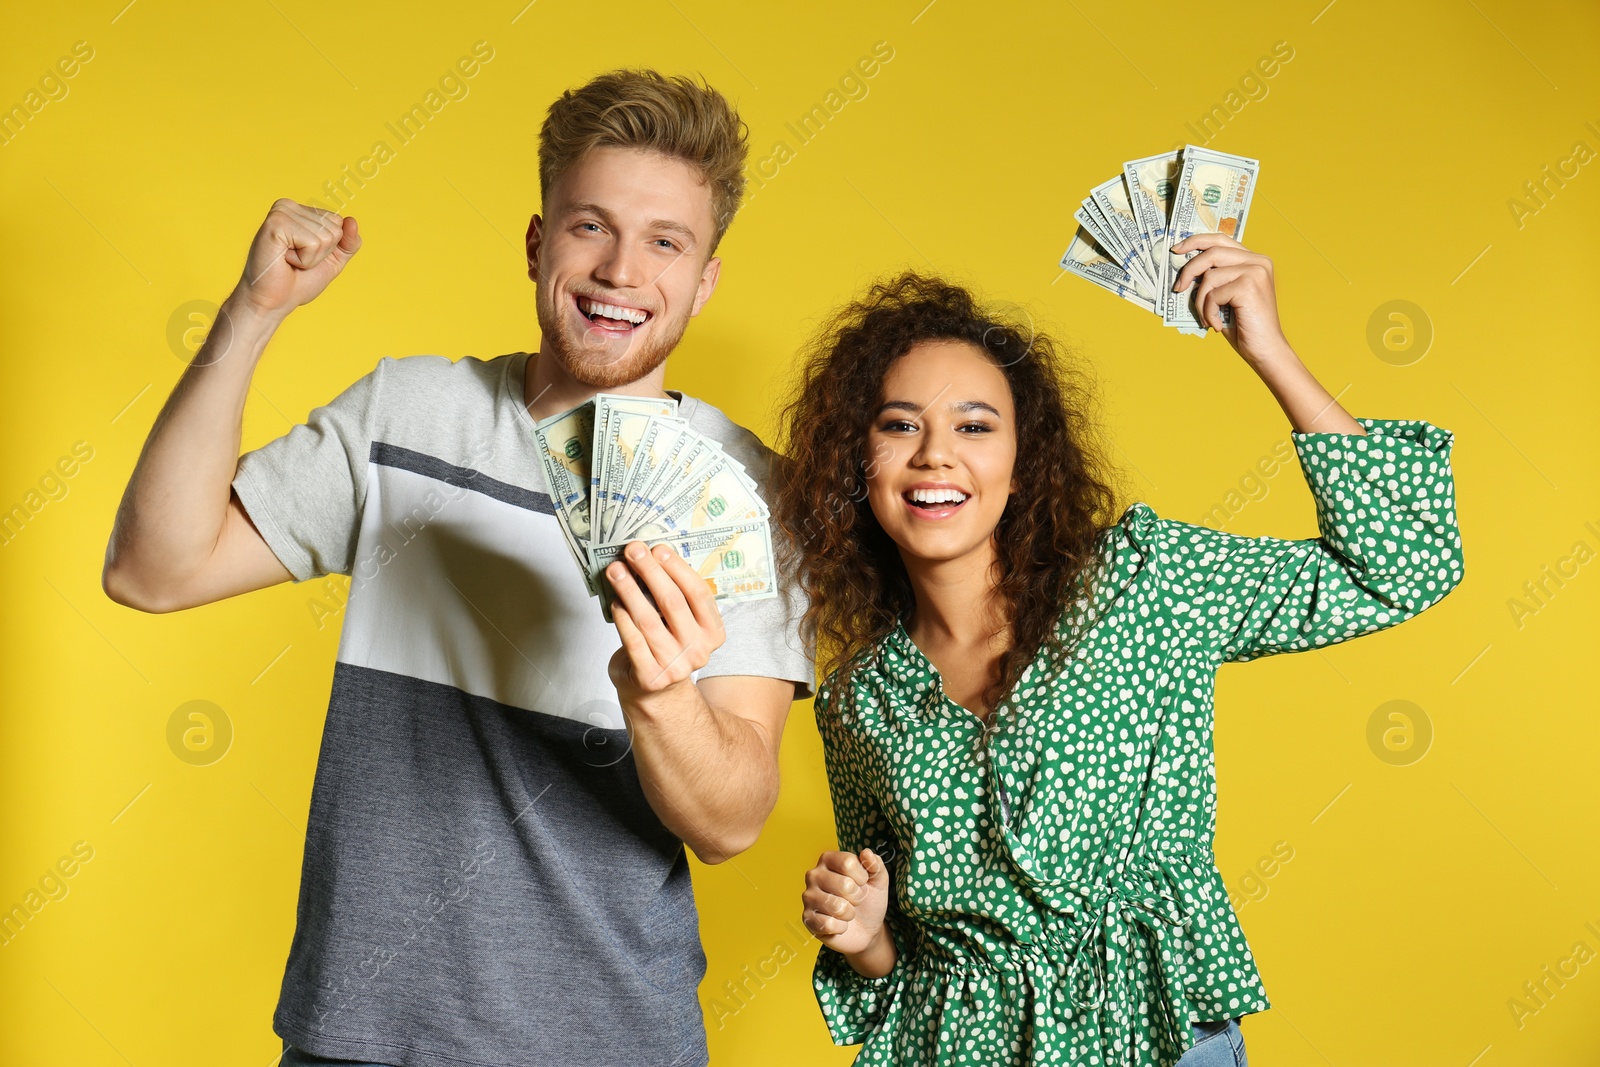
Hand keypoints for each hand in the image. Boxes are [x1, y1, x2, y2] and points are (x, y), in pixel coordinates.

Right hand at [233, 199, 361, 319]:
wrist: (273, 301)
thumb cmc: (298, 281)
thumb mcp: (333, 260)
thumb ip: (348, 242)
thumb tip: (352, 221)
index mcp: (299, 210)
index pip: (338, 222)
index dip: (330, 248)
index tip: (305, 255)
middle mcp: (288, 206)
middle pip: (334, 227)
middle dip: (321, 253)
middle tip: (296, 260)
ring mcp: (280, 212)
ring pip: (325, 236)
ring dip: (311, 258)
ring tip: (289, 260)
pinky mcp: (276, 224)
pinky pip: (312, 243)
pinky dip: (304, 260)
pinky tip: (284, 259)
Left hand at [606, 541, 726, 704]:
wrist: (656, 693)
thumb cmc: (667, 648)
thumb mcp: (682, 624)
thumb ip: (675, 597)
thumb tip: (650, 558)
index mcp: (713, 632)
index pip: (698, 593)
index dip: (677, 568)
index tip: (658, 549)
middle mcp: (698, 650)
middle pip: (673, 602)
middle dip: (650, 571)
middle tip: (632, 551)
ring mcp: (675, 666)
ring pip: (649, 619)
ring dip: (629, 589)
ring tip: (616, 570)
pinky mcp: (649, 676)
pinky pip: (632, 640)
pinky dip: (622, 617)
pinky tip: (615, 600)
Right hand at [801, 848, 889, 955]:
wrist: (866, 930)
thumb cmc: (868, 901)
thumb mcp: (878, 880)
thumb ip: (876, 864)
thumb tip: (866, 853)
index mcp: (828, 859)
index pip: (848, 862)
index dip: (862, 877)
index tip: (862, 883)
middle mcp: (814, 875)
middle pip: (844, 884)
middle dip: (857, 897)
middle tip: (855, 900)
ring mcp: (808, 897)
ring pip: (837, 906)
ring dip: (849, 913)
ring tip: (847, 912)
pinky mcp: (807, 919)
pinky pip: (828, 924)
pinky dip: (840, 928)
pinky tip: (839, 924)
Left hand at [1170, 233, 1291, 364]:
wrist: (1265, 350)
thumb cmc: (1244, 326)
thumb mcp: (1226, 297)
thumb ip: (1215, 278)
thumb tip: (1186, 271)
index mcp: (1254, 260)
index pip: (1221, 240)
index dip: (1196, 241)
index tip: (1177, 249)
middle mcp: (1258, 261)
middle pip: (1212, 253)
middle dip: (1189, 270)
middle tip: (1178, 288)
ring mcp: (1255, 271)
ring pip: (1209, 276)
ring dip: (1200, 302)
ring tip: (1207, 318)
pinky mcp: (1249, 286)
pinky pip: (1213, 295)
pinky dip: (1208, 312)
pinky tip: (1217, 325)